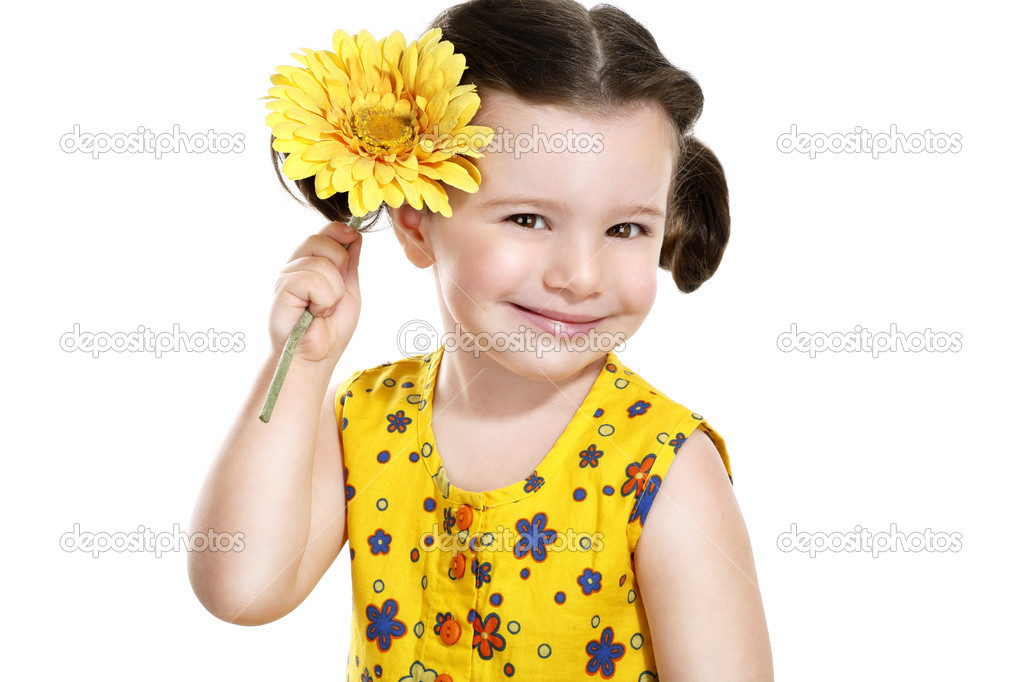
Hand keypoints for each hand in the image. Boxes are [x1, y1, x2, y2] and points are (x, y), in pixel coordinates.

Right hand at [269, 221, 362, 363]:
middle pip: (322, 240)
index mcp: (312, 263)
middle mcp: (296, 265)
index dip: (340, 231)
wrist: (315, 358)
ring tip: (323, 309)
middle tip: (335, 294)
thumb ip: (350, 265)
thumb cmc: (330, 330)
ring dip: (333, 292)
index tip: (353, 240)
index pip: (324, 231)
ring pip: (321, 263)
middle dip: (340, 266)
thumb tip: (355, 236)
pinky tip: (315, 313)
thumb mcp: (348, 291)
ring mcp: (286, 275)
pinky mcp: (282, 288)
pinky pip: (312, 279)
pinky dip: (323, 300)